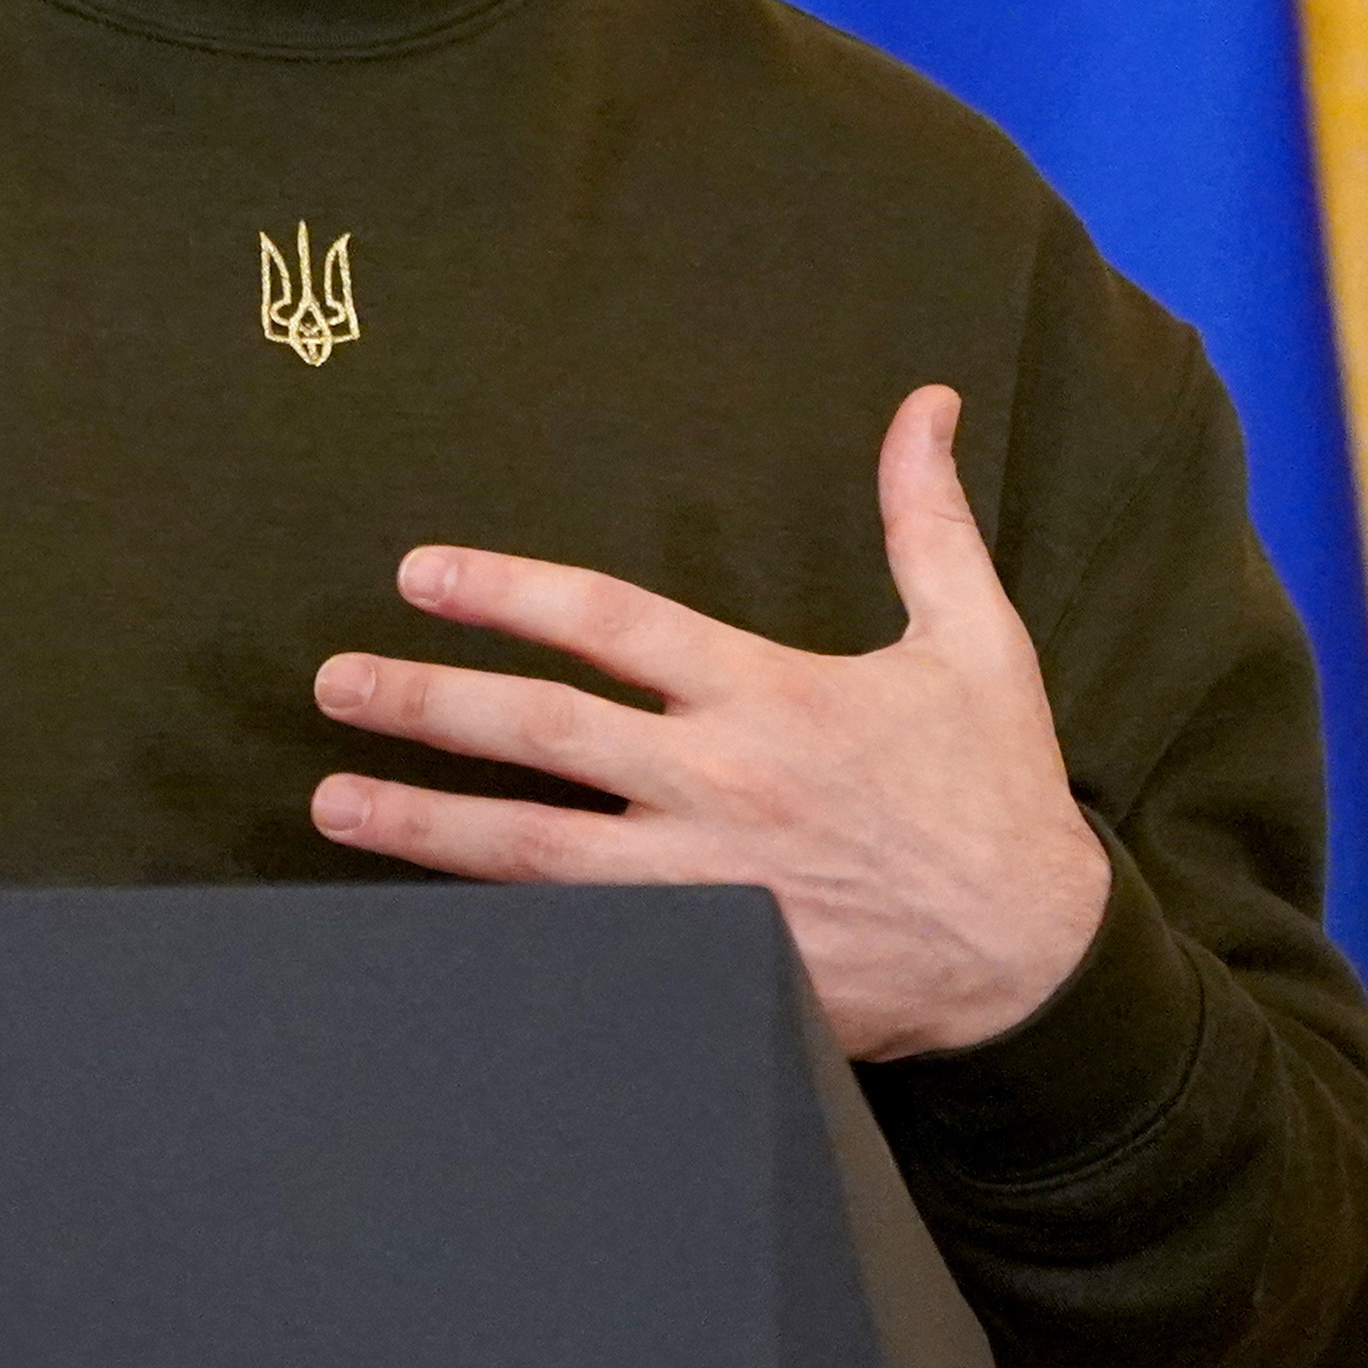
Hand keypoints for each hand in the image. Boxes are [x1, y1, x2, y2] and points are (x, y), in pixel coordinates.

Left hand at [306, 385, 1110, 1061]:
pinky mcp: (706, 962)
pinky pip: (577, 943)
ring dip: (422, 824)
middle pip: (543, 734)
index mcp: (773, 695)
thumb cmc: (996, 793)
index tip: (419, 576)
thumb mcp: (977, 640)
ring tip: (332, 800)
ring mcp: (704, 884)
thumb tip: (926, 404)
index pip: (612, 623)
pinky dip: (492, 929)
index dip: (507, 591)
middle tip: (333, 685)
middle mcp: (722, 784)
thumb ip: (927, 521)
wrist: (1035, 963)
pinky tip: (412, 919)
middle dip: (425, 704)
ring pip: (533, 851)